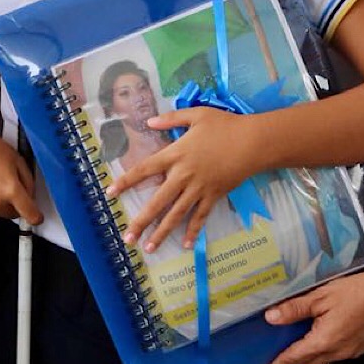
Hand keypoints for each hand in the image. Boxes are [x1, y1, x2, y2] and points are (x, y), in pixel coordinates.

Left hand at [108, 107, 255, 250]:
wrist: (254, 142)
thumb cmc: (225, 126)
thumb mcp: (196, 115)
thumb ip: (171, 119)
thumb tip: (149, 121)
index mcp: (175, 154)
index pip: (144, 170)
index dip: (126, 182)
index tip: (110, 193)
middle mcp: (183, 175)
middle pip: (158, 201)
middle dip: (141, 221)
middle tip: (127, 237)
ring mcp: (199, 189)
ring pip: (176, 215)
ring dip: (162, 233)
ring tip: (149, 248)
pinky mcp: (214, 196)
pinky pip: (201, 217)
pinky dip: (193, 231)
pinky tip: (185, 245)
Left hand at [257, 270, 363, 363]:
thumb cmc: (356, 291)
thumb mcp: (320, 296)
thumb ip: (294, 309)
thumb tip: (271, 318)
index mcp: (324, 341)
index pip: (293, 359)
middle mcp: (337, 352)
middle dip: (292, 360)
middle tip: (278, 349)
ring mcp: (350, 352)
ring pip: (322, 360)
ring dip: (310, 353)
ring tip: (299, 337)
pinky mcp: (359, 348)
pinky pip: (337, 354)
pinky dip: (325, 347)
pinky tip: (323, 331)